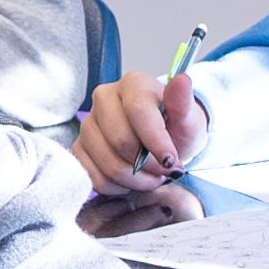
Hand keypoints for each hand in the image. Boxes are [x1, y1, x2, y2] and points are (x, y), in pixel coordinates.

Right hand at [70, 66, 208, 195]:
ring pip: (109, 163)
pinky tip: (133, 179)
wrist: (163, 143)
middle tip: (165, 170)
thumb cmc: (175, 129)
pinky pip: (96, 178)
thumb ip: (184, 103)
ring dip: (137, 180)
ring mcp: (88, 123)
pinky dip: (119, 187)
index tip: (171, 161)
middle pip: (121, 141)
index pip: (137, 110)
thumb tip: (182, 80)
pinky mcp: (80, 148)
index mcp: (133, 84)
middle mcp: (104, 98)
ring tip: (152, 176)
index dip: (155, 141)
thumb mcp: (189, 119)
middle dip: (148, 164)